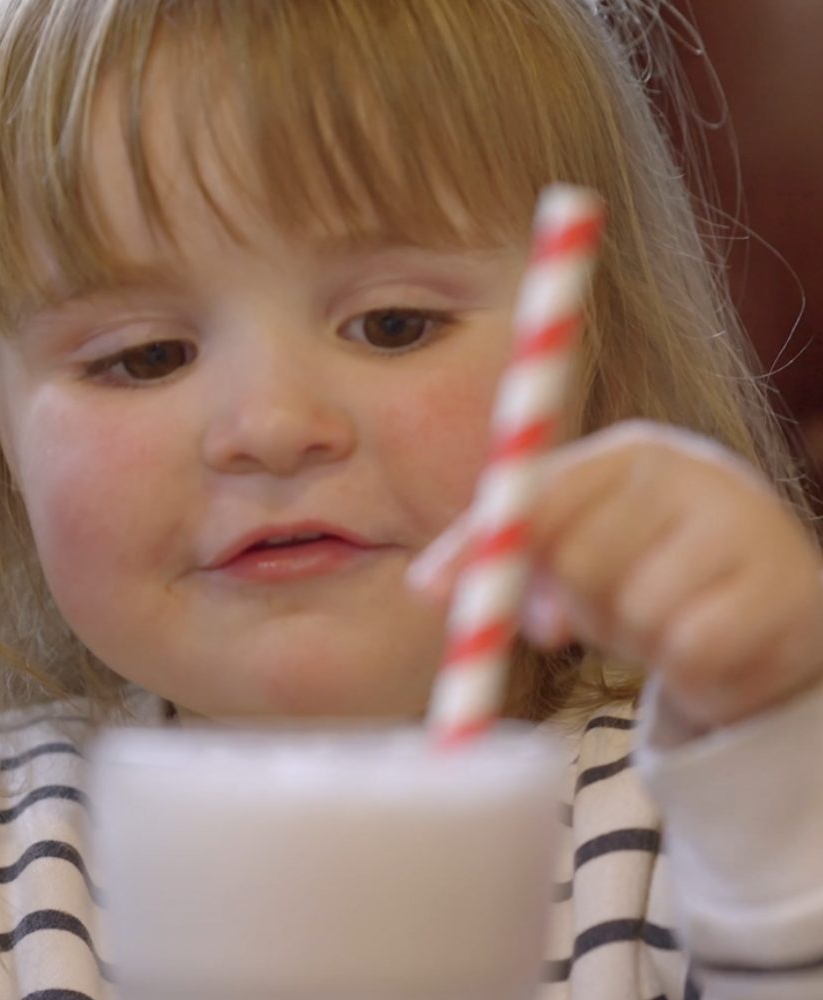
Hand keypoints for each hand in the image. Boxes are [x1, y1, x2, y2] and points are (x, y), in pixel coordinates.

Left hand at [410, 421, 822, 730]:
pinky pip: (693, 648)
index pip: (543, 492)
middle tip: (588, 618)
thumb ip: (501, 556)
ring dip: (634, 638)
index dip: (490, 550)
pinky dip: (685, 667)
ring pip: (636, 609)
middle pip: (580, 556)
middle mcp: (694, 470)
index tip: (436, 595)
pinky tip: (705, 645)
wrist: (761, 611)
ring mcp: (748, 523)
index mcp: (632, 452)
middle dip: (572, 606)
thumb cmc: (644, 572)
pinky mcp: (789, 588)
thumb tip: (425, 585)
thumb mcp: (567, 552)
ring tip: (660, 620)